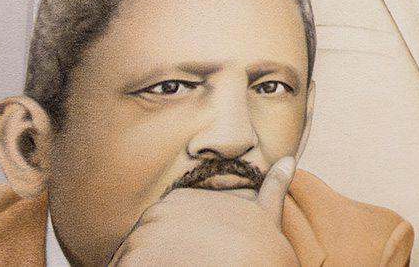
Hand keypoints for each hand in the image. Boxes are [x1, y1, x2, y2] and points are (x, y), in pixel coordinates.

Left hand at [109, 157, 297, 265]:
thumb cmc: (259, 254)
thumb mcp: (266, 218)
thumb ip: (271, 189)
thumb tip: (287, 161)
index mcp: (185, 198)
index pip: (166, 226)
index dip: (181, 245)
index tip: (199, 256)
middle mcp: (159, 212)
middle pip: (148, 242)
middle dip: (163, 256)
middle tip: (190, 263)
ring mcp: (143, 238)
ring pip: (134, 259)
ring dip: (153, 265)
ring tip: (179, 266)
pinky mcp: (132, 262)